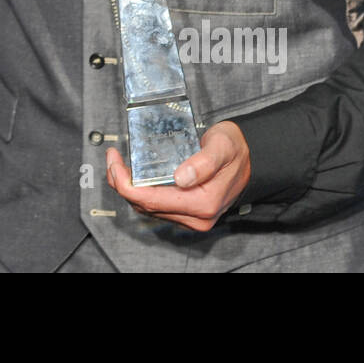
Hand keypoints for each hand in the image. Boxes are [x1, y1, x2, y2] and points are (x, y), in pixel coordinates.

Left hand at [105, 120, 250, 231]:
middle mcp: (197, 216)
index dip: (125, 184)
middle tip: (112, 159)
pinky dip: (141, 192)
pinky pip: (157, 206)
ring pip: (148, 208)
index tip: (114, 163)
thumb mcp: (222, 146)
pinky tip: (134, 175)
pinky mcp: (188, 212)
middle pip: (145, 206)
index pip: (151, 200)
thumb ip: (204, 161)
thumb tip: (181, 177)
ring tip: (118, 165)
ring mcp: (192, 217)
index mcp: (203, 202)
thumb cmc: (236, 150)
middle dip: (121, 184)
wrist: (251, 159)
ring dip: (129, 189)